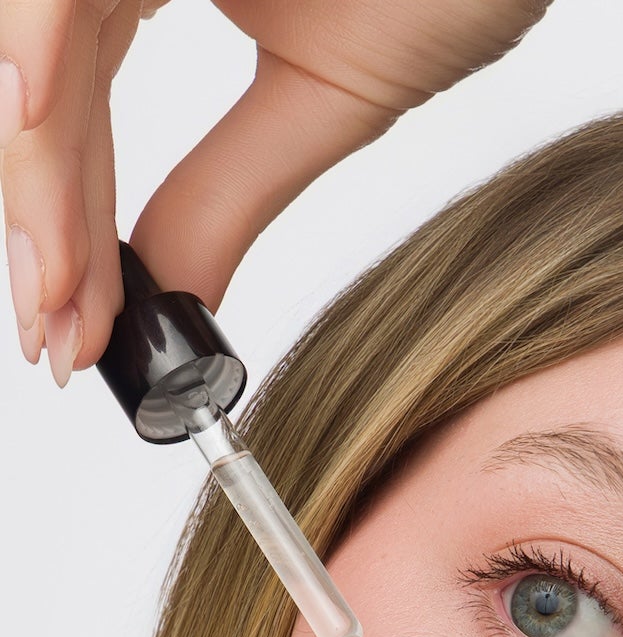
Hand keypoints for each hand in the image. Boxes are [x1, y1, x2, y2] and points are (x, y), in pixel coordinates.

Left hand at [0, 0, 551, 380]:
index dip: (73, 228)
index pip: (78, 113)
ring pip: (31, 49)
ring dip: (37, 177)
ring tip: (59, 294)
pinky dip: (30, 52)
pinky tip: (30, 132)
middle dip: (43, 226)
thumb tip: (172, 292)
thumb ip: (231, 191)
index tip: (81, 333)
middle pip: (42, 94)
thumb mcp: (327, 95)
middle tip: (62, 337)